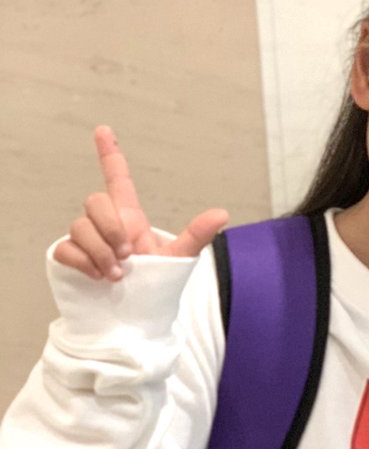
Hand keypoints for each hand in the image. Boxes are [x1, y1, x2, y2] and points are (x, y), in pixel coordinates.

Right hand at [53, 126, 228, 280]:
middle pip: (94, 201)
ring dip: (100, 251)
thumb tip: (223, 213)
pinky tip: (99, 278)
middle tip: (127, 255)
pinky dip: (84, 263)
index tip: (103, 129)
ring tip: (118, 275)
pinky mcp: (71, 260)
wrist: (135, 319)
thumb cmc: (155, 288)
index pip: (118, 180)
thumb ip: (196, 236)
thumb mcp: (178, 259)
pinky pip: (65, 248)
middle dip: (111, 227)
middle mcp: (106, 225)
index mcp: (130, 219)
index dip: (110, 155)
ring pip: (79, 226)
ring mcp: (87, 242)